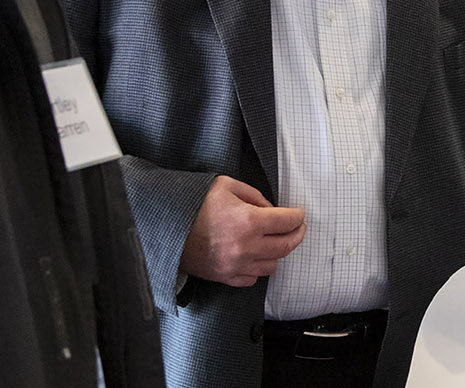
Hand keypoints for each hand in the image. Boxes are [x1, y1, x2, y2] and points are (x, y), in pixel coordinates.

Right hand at [179, 175, 305, 286]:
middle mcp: (246, 247)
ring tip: (274, 241)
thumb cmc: (194, 204)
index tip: (299, 214)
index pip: (287, 222)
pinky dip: (258, 268)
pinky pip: (253, 278)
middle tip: (298, 228)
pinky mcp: (225, 277)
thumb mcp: (226, 186)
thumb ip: (254, 195)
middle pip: (286, 246)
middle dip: (297, 235)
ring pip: (272, 265)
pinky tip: (255, 256)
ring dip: (277, 252)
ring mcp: (236, 265)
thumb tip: (270, 209)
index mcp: (249, 221)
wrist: (165, 227)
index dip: (298, 216)